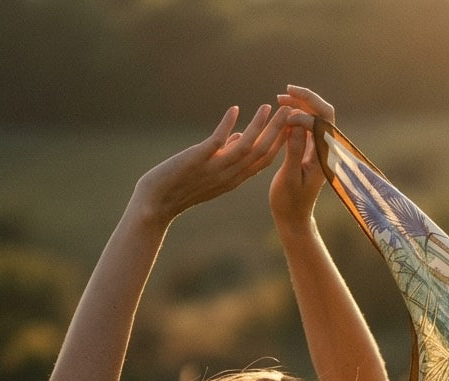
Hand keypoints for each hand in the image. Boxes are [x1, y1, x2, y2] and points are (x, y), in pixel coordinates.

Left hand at [133, 103, 288, 227]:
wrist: (156, 204)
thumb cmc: (180, 186)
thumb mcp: (209, 171)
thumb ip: (225, 153)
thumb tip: (237, 136)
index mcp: (234, 178)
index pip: (264, 160)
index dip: (280, 142)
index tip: (292, 125)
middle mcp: (229, 176)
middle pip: (262, 153)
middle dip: (277, 132)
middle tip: (291, 112)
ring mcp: (215, 169)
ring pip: (246, 147)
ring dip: (259, 126)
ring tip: (269, 107)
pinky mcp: (198, 161)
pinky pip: (218, 142)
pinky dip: (227, 124)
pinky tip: (234, 109)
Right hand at [269, 86, 334, 236]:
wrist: (293, 218)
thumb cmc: (289, 202)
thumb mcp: (288, 177)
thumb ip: (294, 150)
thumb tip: (296, 122)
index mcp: (323, 156)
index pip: (322, 120)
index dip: (305, 111)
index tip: (285, 115)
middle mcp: (325, 149)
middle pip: (323, 113)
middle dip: (306, 99)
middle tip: (284, 92)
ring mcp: (319, 149)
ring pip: (315, 117)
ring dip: (300, 105)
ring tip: (279, 99)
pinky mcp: (311, 151)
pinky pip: (308, 126)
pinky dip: (296, 116)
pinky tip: (282, 113)